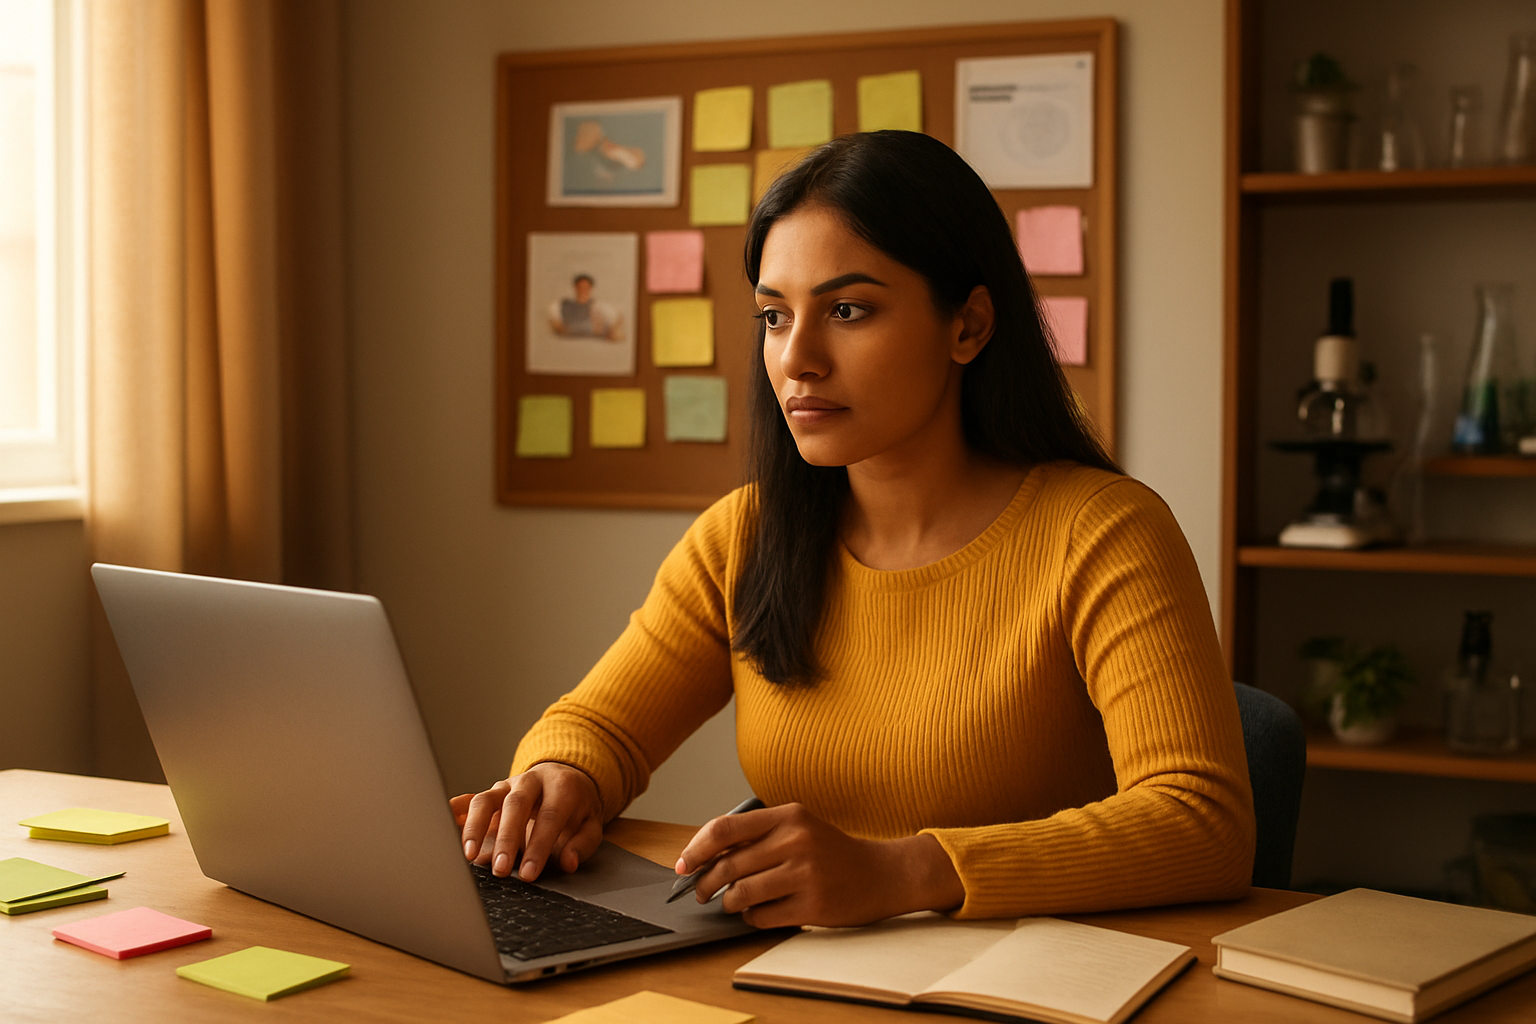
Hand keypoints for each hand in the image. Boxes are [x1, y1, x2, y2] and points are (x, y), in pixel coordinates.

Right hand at [452, 762, 602, 880]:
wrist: (567, 778)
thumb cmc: (577, 808)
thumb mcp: (592, 823)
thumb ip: (582, 844)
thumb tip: (567, 863)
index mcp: (562, 787)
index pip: (550, 816)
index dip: (539, 846)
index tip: (530, 873)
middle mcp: (532, 781)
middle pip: (515, 805)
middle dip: (506, 839)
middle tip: (501, 870)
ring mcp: (507, 785)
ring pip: (487, 799)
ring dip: (475, 827)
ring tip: (468, 855)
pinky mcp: (491, 793)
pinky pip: (470, 799)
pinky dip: (455, 810)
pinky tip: (443, 823)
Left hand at [676, 802, 964, 927]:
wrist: (881, 873)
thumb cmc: (831, 851)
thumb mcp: (798, 827)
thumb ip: (757, 834)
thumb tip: (703, 855)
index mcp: (789, 815)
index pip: (724, 829)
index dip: (695, 848)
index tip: (683, 864)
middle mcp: (796, 841)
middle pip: (728, 865)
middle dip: (705, 883)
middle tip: (700, 891)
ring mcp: (805, 874)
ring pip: (741, 893)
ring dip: (728, 903)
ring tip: (731, 902)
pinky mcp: (813, 905)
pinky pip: (762, 916)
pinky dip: (751, 918)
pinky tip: (758, 912)